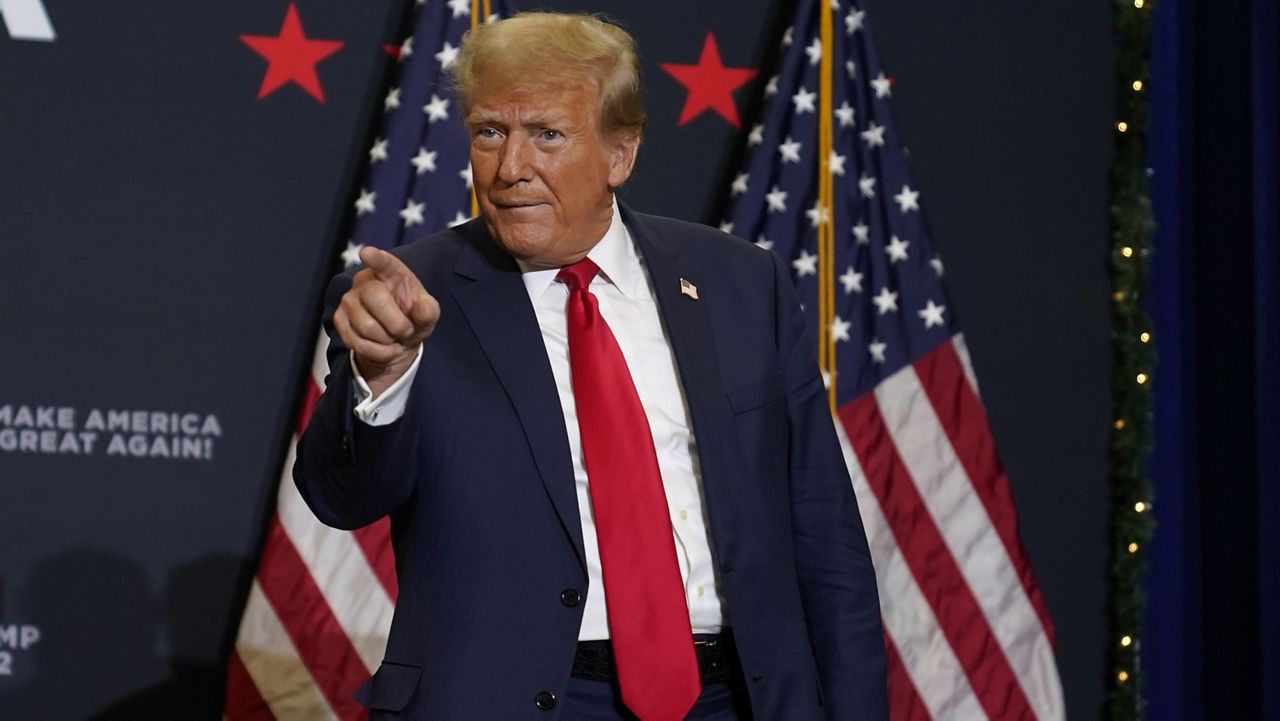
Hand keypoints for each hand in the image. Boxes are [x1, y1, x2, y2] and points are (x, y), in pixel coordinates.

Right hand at [334, 247, 439, 395]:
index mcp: (390, 273)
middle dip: (397, 323)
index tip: (367, 253)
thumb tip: (423, 308)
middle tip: (406, 329)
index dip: (376, 258)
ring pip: (367, 326)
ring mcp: (349, 300)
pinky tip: (384, 347)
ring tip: (394, 337)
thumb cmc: (412, 318)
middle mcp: (365, 281)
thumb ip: (428, 311)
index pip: (383, 263)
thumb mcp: (427, 315)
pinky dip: (377, 352)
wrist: (396, 340)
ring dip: (387, 340)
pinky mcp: (339, 320)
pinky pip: (358, 342)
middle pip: (376, 299)